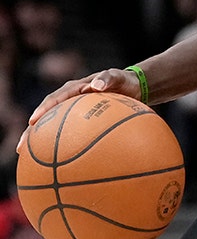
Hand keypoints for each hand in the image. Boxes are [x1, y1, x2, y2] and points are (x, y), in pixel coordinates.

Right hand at [16, 68, 142, 153]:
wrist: (133, 87)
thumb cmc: (124, 82)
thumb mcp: (118, 77)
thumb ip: (108, 78)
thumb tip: (96, 86)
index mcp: (75, 88)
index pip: (55, 99)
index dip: (43, 110)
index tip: (33, 122)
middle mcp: (70, 99)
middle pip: (47, 116)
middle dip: (32, 131)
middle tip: (22, 147)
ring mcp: (74, 111)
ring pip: (53, 126)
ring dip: (41, 141)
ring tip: (29, 158)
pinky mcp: (81, 120)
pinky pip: (68, 132)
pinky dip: (60, 144)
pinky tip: (57, 161)